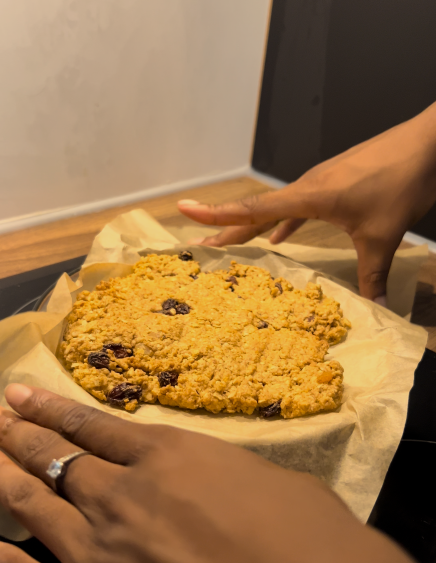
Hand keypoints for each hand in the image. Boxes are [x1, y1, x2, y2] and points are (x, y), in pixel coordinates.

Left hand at [1, 385, 435, 562]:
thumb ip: (223, 474)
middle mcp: (127, 494)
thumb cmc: (308, 534)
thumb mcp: (267, 480)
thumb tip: (212, 476)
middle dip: (22, 434)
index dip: (55, 408)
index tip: (24, 392)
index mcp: (170, 455)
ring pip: (37, 500)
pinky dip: (1, 555)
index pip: (97, 426)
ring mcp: (106, 549)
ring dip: (5, 471)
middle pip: (59, 458)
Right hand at [178, 103, 435, 301]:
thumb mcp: (383, 235)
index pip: (253, 208)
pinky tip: (278, 237)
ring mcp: (318, 184)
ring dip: (250, 226)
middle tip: (194, 240)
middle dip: (222, 227)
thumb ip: (373, 275)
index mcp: (309, 196)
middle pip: (254, 210)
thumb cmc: (402, 182)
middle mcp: (306, 188)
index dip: (217, 212)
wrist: (426, 144)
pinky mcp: (331, 185)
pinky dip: (284, 223)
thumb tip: (375, 311)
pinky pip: (297, 207)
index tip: (184, 209)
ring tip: (227, 242)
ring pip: (274, 208)